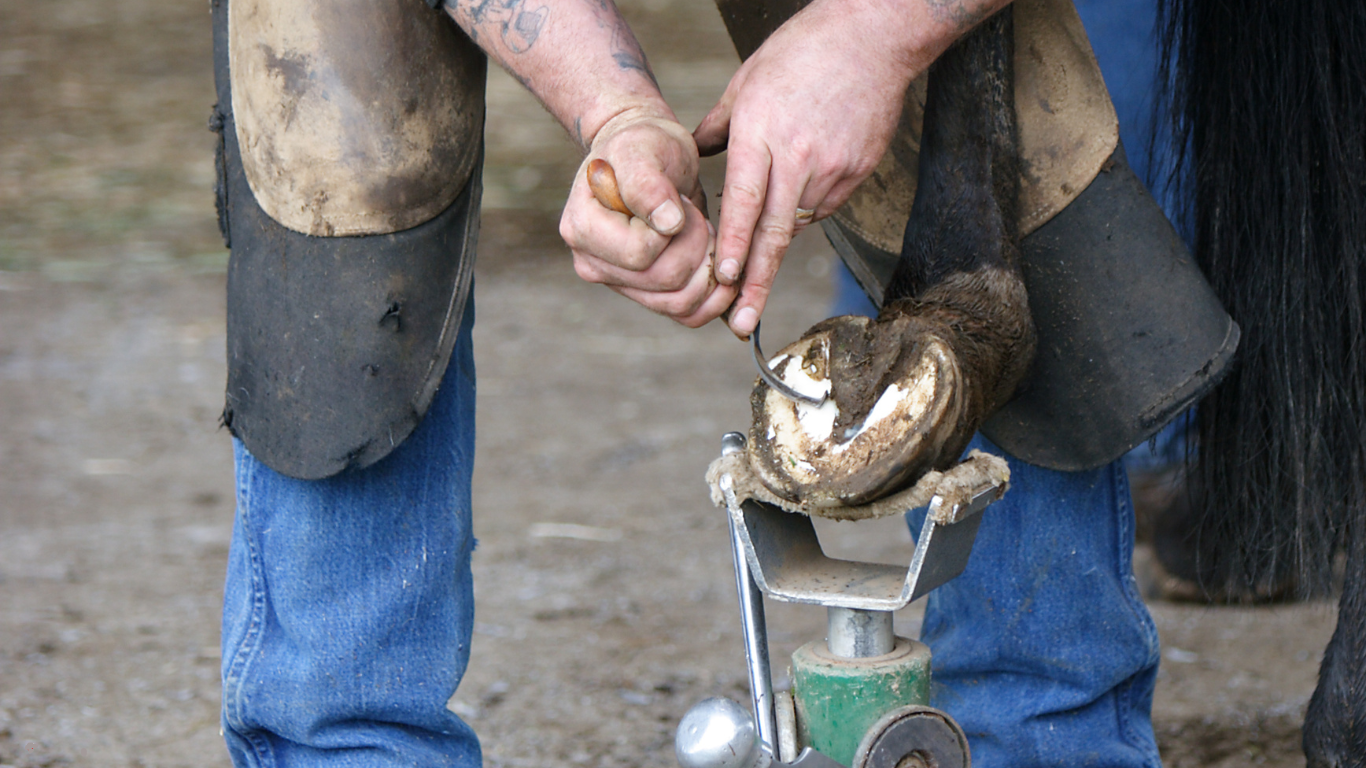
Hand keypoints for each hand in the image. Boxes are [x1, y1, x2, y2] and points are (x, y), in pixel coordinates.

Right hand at [561, 110, 735, 326]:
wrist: (651, 158)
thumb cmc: (642, 146)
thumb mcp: (643, 148)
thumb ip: (648, 182)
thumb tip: (666, 224)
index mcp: (581, 229)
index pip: (639, 253)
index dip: (675, 231)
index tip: (678, 203)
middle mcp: (593, 265)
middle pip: (664, 281)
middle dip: (697, 246)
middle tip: (694, 215)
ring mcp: (620, 285)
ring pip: (679, 304)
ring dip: (708, 268)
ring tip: (703, 232)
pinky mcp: (648, 296)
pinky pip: (688, 316)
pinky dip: (715, 298)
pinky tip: (720, 267)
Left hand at [693, 0, 920, 336]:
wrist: (873, 37)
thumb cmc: (803, 51)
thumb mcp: (747, 82)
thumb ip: (717, 125)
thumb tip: (693, 155)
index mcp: (763, 134)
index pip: (746, 204)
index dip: (735, 247)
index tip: (724, 282)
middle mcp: (797, 158)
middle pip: (774, 234)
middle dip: (755, 284)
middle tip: (741, 323)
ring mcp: (831, 168)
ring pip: (797, 222)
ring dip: (776, 242)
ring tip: (761, 258)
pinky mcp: (856, 172)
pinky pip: (823, 206)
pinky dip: (805, 210)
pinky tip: (800, 192)